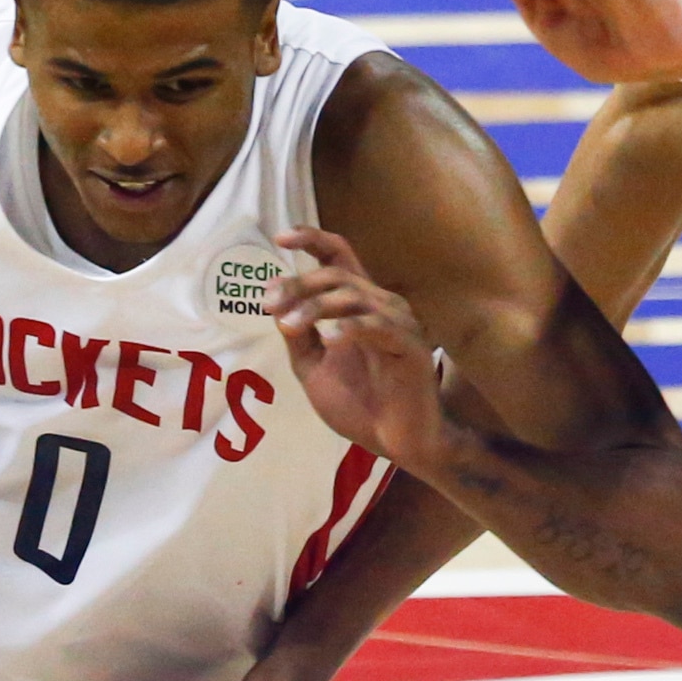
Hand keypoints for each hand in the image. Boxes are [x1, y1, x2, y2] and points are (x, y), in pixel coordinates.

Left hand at [268, 227, 453, 468]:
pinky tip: (331, 338)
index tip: (281, 237)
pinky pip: (378, 326)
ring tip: (290, 326)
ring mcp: (399, 324)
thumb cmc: (361, 405)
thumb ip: (298, 337)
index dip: (312, 239)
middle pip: (337, 274)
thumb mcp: (314, 368)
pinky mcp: (411, 348)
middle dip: (299, 284)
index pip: (338, 256)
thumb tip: (275, 305)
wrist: (398, 443)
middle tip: (270, 303)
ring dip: (315, 306)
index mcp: (359, 305)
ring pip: (353, 295)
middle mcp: (382, 305)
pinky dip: (351, 327)